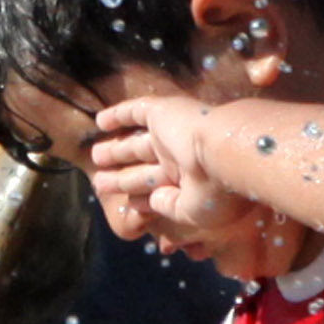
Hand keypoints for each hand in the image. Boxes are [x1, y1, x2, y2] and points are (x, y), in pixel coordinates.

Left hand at [87, 93, 256, 260]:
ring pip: (137, 143)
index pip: (162, 190)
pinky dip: (118, 115)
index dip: (144, 197)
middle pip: (145, 168)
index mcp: (194, 183)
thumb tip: (153, 201)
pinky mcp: (164, 113)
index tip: (129, 202)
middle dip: (123, 177)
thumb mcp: (193, 213)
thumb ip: (170, 207)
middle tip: (100, 183)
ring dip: (116, 150)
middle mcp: (183, 158)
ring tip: (96, 157)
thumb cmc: (216, 191)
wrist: (227, 153)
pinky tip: (100, 121)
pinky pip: (136, 111)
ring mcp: (172, 134)